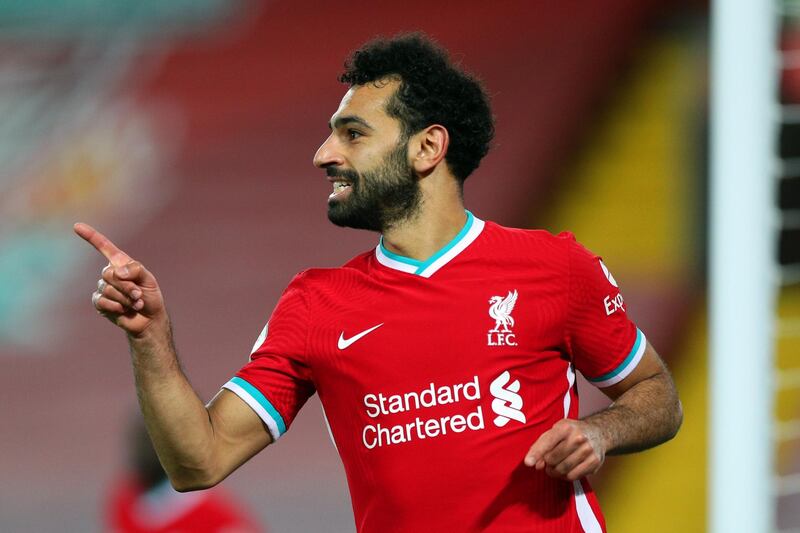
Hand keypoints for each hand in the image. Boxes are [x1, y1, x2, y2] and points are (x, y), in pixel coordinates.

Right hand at [74, 222, 165, 337]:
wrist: (149, 318)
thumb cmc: (150, 296)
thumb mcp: (149, 279)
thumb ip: (136, 270)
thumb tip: (116, 271)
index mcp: (121, 263)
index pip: (103, 247)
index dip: (90, 236)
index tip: (77, 226)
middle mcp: (110, 273)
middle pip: (109, 274)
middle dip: (127, 286)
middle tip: (138, 294)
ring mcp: (103, 288)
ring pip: (107, 289)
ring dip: (125, 298)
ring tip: (136, 303)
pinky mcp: (100, 302)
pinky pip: (101, 301)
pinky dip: (116, 306)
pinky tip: (124, 310)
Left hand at [523, 419, 605, 480]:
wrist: (598, 432)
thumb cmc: (573, 432)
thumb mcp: (556, 431)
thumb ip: (542, 445)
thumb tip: (534, 464)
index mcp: (566, 427)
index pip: (547, 443)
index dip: (536, 453)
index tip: (528, 462)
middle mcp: (578, 438)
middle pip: (553, 459)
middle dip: (547, 463)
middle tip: (549, 461)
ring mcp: (587, 450)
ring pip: (562, 470)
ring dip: (555, 471)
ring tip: (556, 466)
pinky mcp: (594, 462)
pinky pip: (573, 476)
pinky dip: (565, 476)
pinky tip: (566, 469)